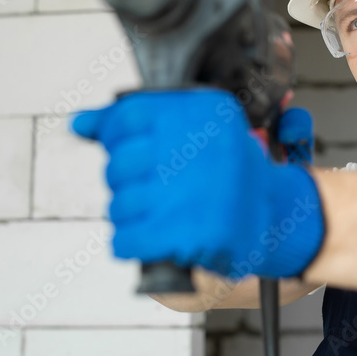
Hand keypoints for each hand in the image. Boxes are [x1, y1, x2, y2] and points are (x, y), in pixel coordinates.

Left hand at [69, 88, 324, 278]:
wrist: (276, 217)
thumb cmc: (231, 174)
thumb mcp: (197, 130)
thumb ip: (135, 123)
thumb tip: (79, 123)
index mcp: (205, 112)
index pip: (129, 115)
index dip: (117, 136)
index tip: (128, 148)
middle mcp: (199, 147)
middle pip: (119, 163)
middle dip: (127, 181)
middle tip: (157, 189)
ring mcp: (191, 192)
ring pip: (119, 204)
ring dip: (132, 216)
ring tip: (163, 214)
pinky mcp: (185, 234)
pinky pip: (126, 239)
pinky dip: (132, 243)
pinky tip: (155, 236)